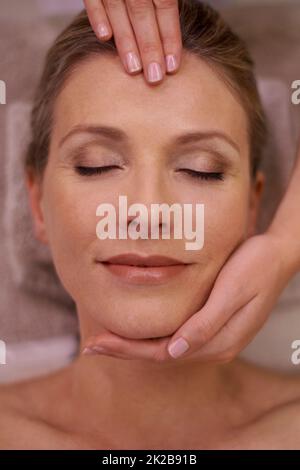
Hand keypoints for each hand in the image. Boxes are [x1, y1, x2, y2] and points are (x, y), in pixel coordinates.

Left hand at [82, 232, 291, 362]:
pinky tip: (135, 328)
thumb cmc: (255, 268)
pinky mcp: (212, 324)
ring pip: (166, 347)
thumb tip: (173, 352)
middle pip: (160, 354)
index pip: (162, 354)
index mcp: (217, 342)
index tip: (97, 342)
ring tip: (106, 338)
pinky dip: (151, 334)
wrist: (277, 255)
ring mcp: (213, 336)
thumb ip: (204, 325)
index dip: (127, 350)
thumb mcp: (231, 293)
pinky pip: (175, 336)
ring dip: (135, 345)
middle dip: (125, 350)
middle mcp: (213, 345)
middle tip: (91, 344)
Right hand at [83, 0, 181, 83]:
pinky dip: (97, 15)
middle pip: (142, 10)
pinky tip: (105, 38)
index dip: (170, 35)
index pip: (166, 4)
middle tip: (154, 78)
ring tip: (133, 69)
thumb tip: (174, 19)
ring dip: (126, 40)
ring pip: (118, 7)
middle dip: (149, 46)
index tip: (173, 65)